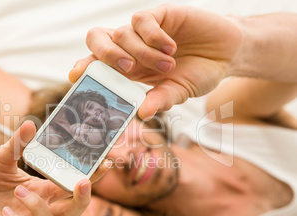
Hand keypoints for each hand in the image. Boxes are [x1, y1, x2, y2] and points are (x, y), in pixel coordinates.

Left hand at [0, 121, 110, 215]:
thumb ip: (16, 144)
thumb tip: (30, 125)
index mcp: (41, 188)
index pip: (72, 187)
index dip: (92, 178)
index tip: (104, 162)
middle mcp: (36, 208)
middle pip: (71, 213)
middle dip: (82, 200)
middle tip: (82, 182)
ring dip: (40, 208)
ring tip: (19, 190)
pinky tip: (6, 212)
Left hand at [69, 4, 242, 118]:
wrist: (226, 53)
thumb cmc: (198, 74)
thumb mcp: (179, 92)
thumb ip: (161, 100)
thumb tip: (143, 114)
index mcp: (129, 68)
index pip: (98, 63)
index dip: (84, 67)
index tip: (75, 75)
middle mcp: (131, 47)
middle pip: (98, 39)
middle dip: (104, 54)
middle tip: (127, 68)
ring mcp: (144, 30)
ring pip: (123, 33)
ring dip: (144, 53)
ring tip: (168, 65)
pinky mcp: (160, 14)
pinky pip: (142, 20)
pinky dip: (153, 36)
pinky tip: (171, 47)